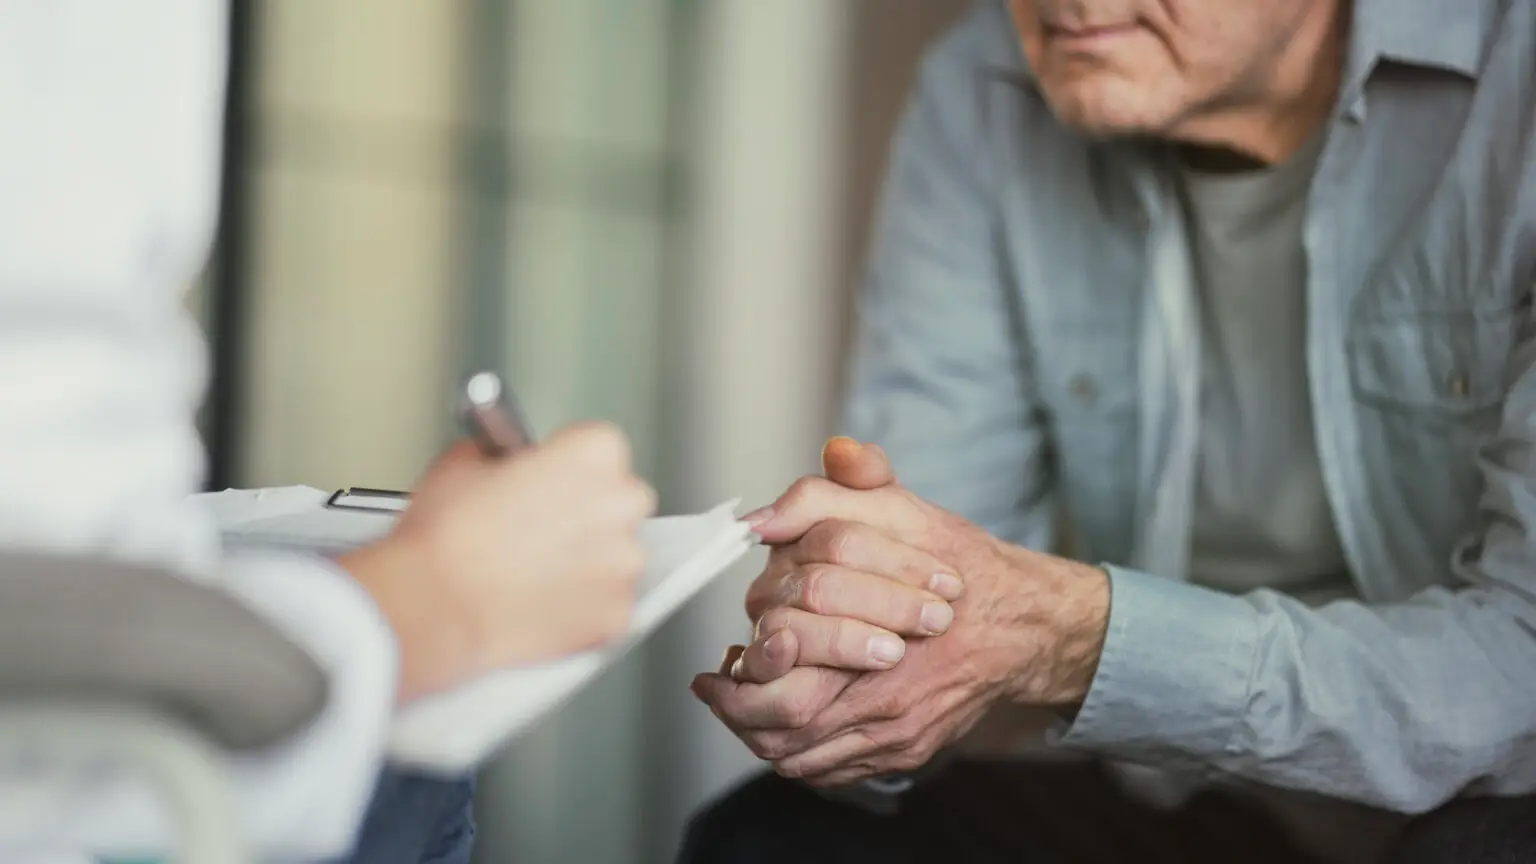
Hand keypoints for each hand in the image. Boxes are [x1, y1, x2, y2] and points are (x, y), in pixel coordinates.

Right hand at [343, 422, 655, 701]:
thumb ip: (501, 455)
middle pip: (618, 500)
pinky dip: (582, 607)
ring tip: (535, 571)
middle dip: (587, 512)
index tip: (549, 479)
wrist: (433, 607)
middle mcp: (622, 504)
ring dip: (587, 561)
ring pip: (616, 556)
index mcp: (594, 453)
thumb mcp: (463, 462)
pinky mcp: (616, 615)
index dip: (566, 465)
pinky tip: (541, 602)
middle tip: (539, 527)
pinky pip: (607, 605)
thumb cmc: (447, 539)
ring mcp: (624, 564)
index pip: (598, 448)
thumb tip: (503, 463)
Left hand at [692, 438, 1108, 785]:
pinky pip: (833, 770)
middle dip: (740, 709)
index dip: (745, 667)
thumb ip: (835, 494)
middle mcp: (889, 695)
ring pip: (803, 755)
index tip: (715, 663)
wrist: (1024, 623)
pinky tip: (779, 725)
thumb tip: (767, 513)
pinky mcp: (905, 751)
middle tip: (715, 689)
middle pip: (787, 722)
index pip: (788, 662)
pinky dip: (796, 754)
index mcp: (882, 634)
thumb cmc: (961, 564)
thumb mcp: (904, 509)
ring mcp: (898, 731)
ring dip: (760, 734)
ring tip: (735, 707)